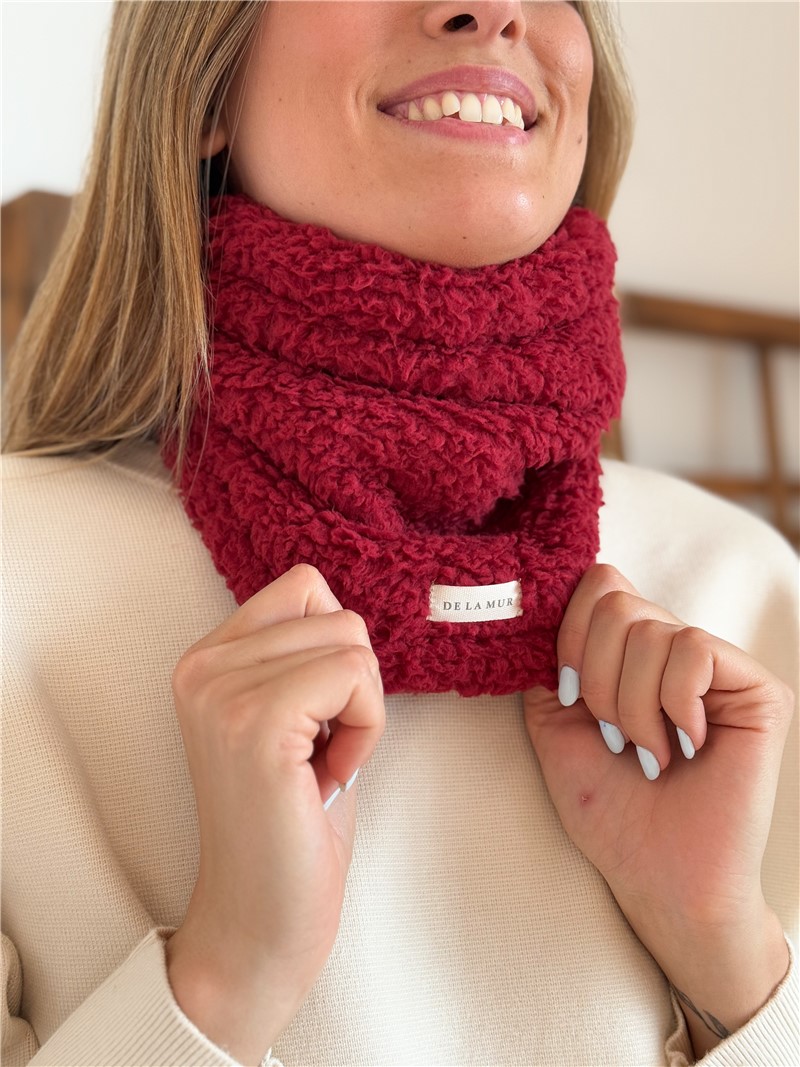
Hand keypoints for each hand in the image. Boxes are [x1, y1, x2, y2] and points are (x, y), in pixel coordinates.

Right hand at [165, 565, 384, 1064]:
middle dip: (356, 687)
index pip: (306, 586)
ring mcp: (222, 691)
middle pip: (338, 613)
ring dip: (363, 711)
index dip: (337, 652)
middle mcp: (202, 664)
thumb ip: (303, 656)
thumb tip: (345, 610)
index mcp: (207, 658)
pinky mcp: (255, 722)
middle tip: (322, 753)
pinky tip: (330, 777)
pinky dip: (367, 728)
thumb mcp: (293, 718)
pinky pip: (355, 675)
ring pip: (352, 641)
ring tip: (322, 766)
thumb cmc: (291, 822)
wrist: (261, 919)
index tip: (320, 719)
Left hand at [523, 564, 792, 1056]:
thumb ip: (547, 660)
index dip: (571, 632)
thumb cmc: (610, 809)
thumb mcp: (554, 723)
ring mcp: (719, 668)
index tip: (568, 693)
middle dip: (596, 677)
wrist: (656, 877)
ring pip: (651, 631)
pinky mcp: (757, 690)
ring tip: (648, 753)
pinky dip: (673, 705)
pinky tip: (685, 746)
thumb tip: (543, 603)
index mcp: (629, 652)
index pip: (599, 583)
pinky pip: (694, 651)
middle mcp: (675, 650)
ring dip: (631, 706)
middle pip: (617, 602)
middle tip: (613, 735)